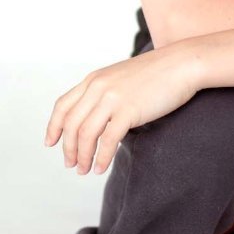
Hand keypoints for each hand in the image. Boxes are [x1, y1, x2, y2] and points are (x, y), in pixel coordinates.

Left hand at [44, 43, 200, 175]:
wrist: (183, 64)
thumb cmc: (158, 73)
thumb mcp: (122, 77)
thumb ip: (106, 92)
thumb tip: (98, 116)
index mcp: (94, 79)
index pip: (63, 105)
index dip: (54, 127)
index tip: (51, 143)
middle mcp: (98, 87)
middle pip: (71, 123)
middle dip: (68, 148)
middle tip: (71, 164)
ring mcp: (112, 98)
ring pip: (86, 134)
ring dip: (82, 156)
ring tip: (84, 170)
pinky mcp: (129, 110)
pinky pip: (108, 140)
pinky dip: (101, 157)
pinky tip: (100, 168)